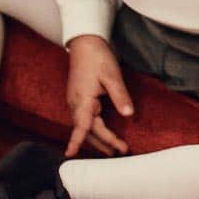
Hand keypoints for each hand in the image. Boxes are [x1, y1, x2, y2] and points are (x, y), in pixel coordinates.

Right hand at [65, 35, 132, 156]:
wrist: (85, 44)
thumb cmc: (97, 58)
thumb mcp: (112, 76)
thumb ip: (120, 96)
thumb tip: (128, 114)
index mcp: (82, 99)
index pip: (81, 125)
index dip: (77, 140)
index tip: (70, 154)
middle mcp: (76, 103)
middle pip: (87, 130)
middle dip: (102, 143)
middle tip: (121, 151)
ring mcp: (76, 102)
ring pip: (86, 126)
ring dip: (99, 138)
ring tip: (114, 149)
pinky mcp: (80, 99)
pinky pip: (86, 119)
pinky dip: (94, 129)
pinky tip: (102, 133)